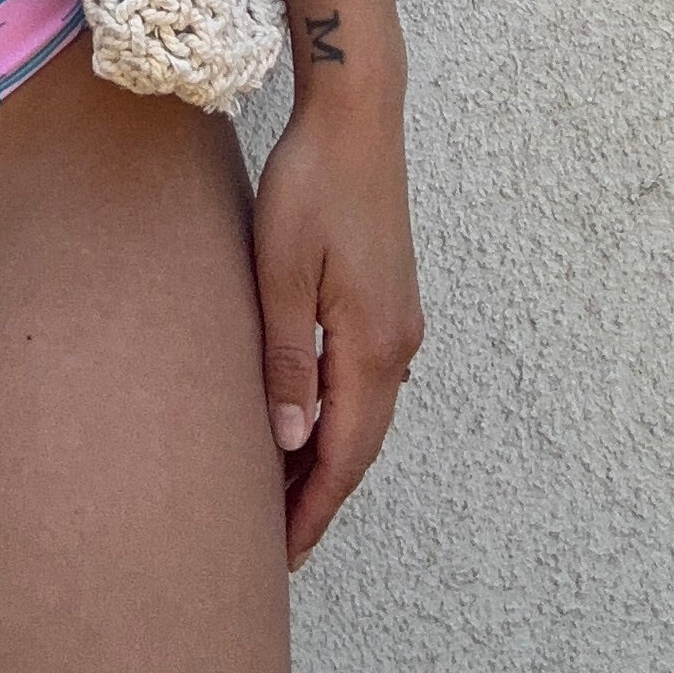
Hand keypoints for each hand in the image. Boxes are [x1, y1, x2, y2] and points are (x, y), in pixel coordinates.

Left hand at [249, 86, 424, 568]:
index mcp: (372, 346)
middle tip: (274, 542)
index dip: (313, 509)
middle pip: (359, 444)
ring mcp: (399, 320)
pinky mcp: (389, 298)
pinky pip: (365, 380)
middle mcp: (397, 344)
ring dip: (328, 455)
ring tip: (280, 491)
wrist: (358, 115)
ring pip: (364, 413)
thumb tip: (291, 441)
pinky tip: (305, 419)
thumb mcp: (281, 272)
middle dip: (318, 495)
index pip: (344, 456)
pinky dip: (337, 415)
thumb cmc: (311, 184)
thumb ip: (286, 360)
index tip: (281, 557)